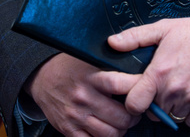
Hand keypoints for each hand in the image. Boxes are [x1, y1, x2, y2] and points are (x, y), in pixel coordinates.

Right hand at [26, 53, 140, 136]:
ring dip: (122, 130)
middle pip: (122, 117)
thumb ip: (111, 66)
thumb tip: (140, 73)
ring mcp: (76, 116)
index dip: (139, 89)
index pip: (122, 85)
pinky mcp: (69, 130)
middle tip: (136, 110)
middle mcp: (84, 97)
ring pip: (111, 134)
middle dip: (134, 116)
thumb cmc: (71, 68)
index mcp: (91, 76)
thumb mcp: (90, 59)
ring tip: (123, 121)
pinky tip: (107, 129)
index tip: (148, 89)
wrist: (42, 79)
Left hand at [107, 15, 189, 128]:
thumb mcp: (164, 28)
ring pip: (174, 117)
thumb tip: (112, 42)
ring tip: (180, 89)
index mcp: (159, 73)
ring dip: (174, 108)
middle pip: (155, 112)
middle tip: (163, 88)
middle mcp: (174, 90)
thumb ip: (135, 37)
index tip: (139, 96)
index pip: (134, 104)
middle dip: (156, 103)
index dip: (133, 102)